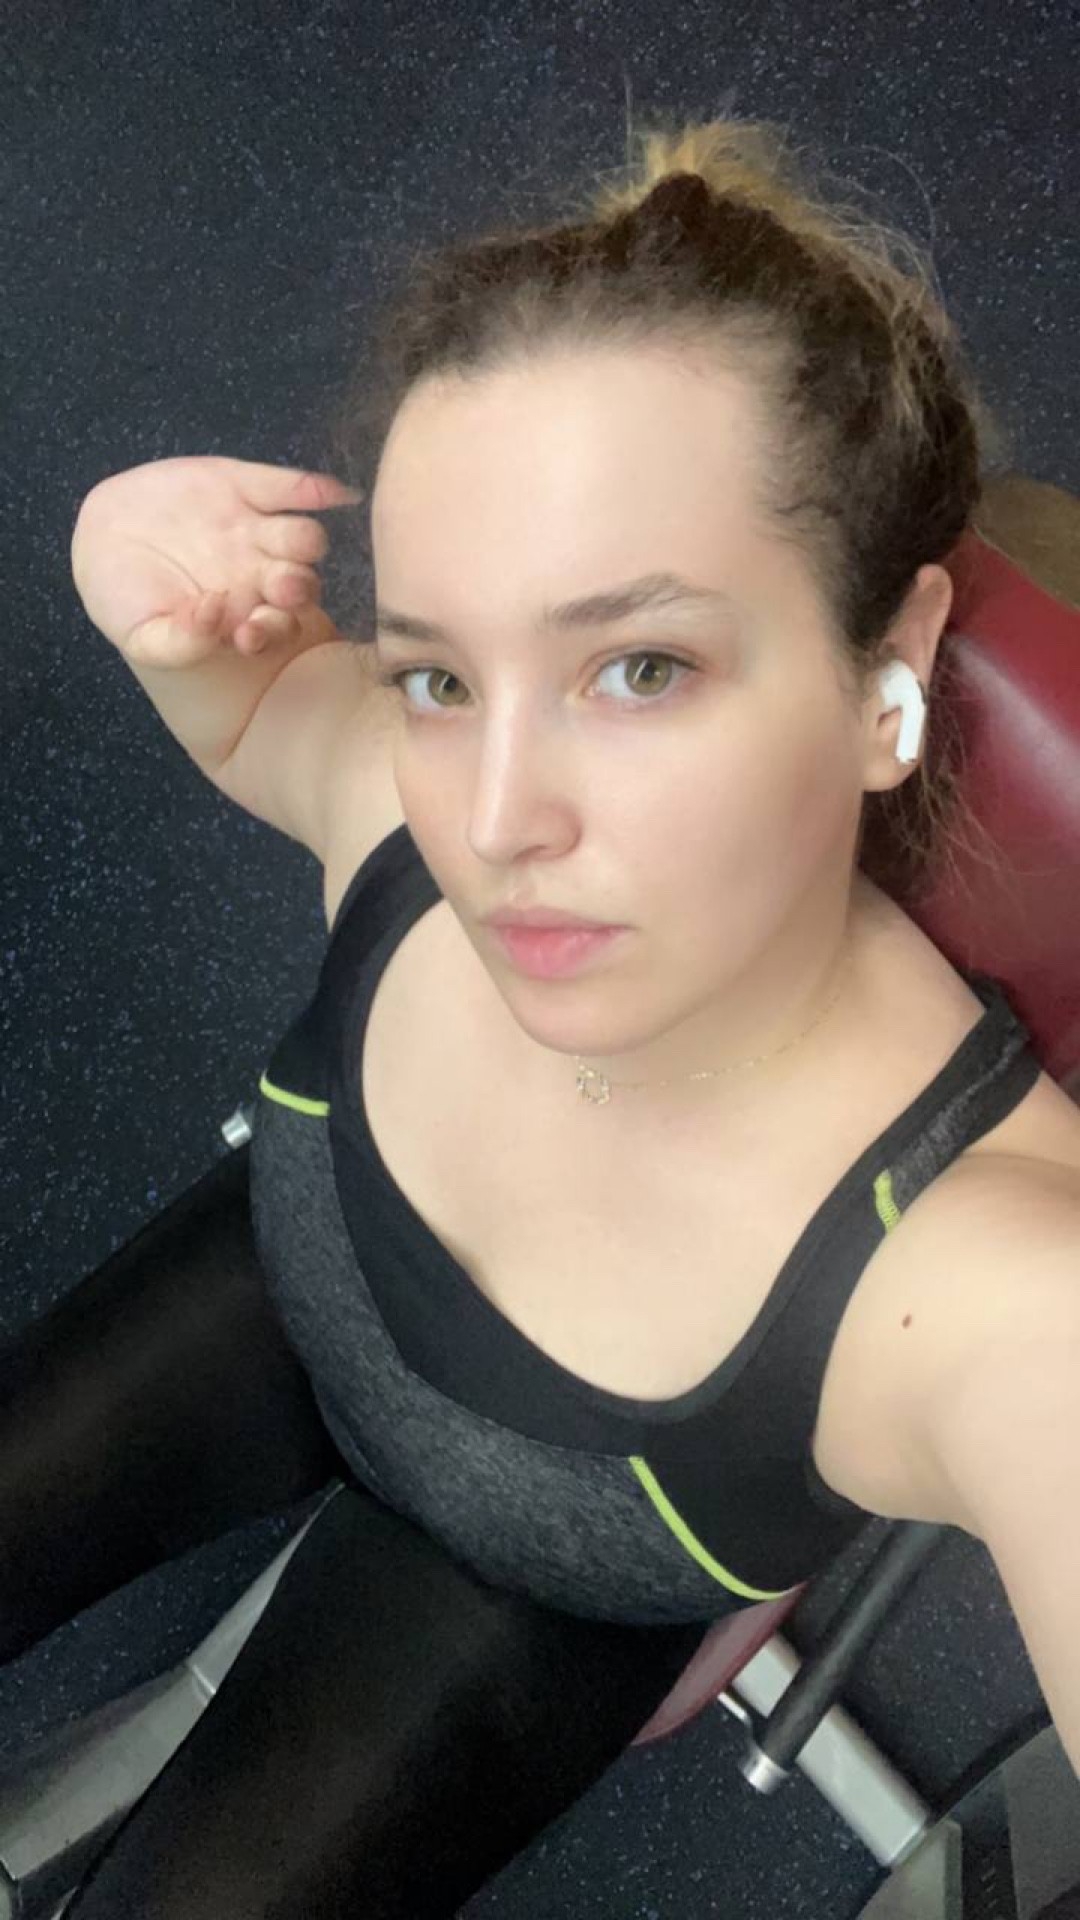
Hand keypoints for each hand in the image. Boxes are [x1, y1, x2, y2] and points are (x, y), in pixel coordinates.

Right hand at [71, 455, 362, 667]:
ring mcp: (258, 532)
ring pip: (301, 538)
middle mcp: (263, 577)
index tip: (249, 633)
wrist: (101, 538)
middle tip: (282, 588)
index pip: (277, 630)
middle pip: (301, 584)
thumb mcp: (144, 636)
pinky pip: (290, 487)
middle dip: (297, 587)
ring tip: (295, 540)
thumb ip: (179, 643)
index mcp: (246, 618)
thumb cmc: (128, 601)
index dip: (271, 632)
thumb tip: (214, 616)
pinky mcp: (245, 486)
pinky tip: (329, 491)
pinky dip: (313, 487)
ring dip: (305, 541)